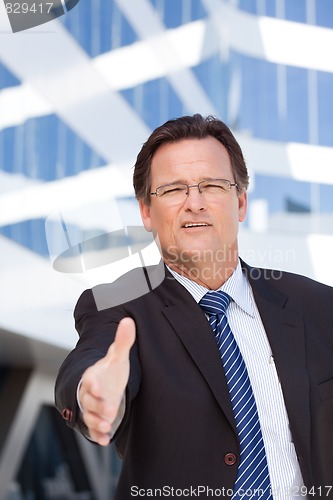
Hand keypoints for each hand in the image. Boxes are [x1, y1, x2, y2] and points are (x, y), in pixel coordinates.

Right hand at [79, 317, 135, 445]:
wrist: (106, 386)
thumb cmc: (111, 371)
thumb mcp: (118, 356)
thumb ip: (123, 340)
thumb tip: (128, 321)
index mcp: (93, 376)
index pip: (89, 379)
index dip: (93, 384)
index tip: (97, 387)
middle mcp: (89, 393)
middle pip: (89, 401)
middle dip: (98, 406)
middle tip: (110, 411)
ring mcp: (92, 408)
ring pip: (90, 416)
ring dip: (97, 422)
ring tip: (107, 426)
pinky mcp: (96, 420)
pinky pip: (93, 429)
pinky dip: (97, 435)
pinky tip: (105, 440)